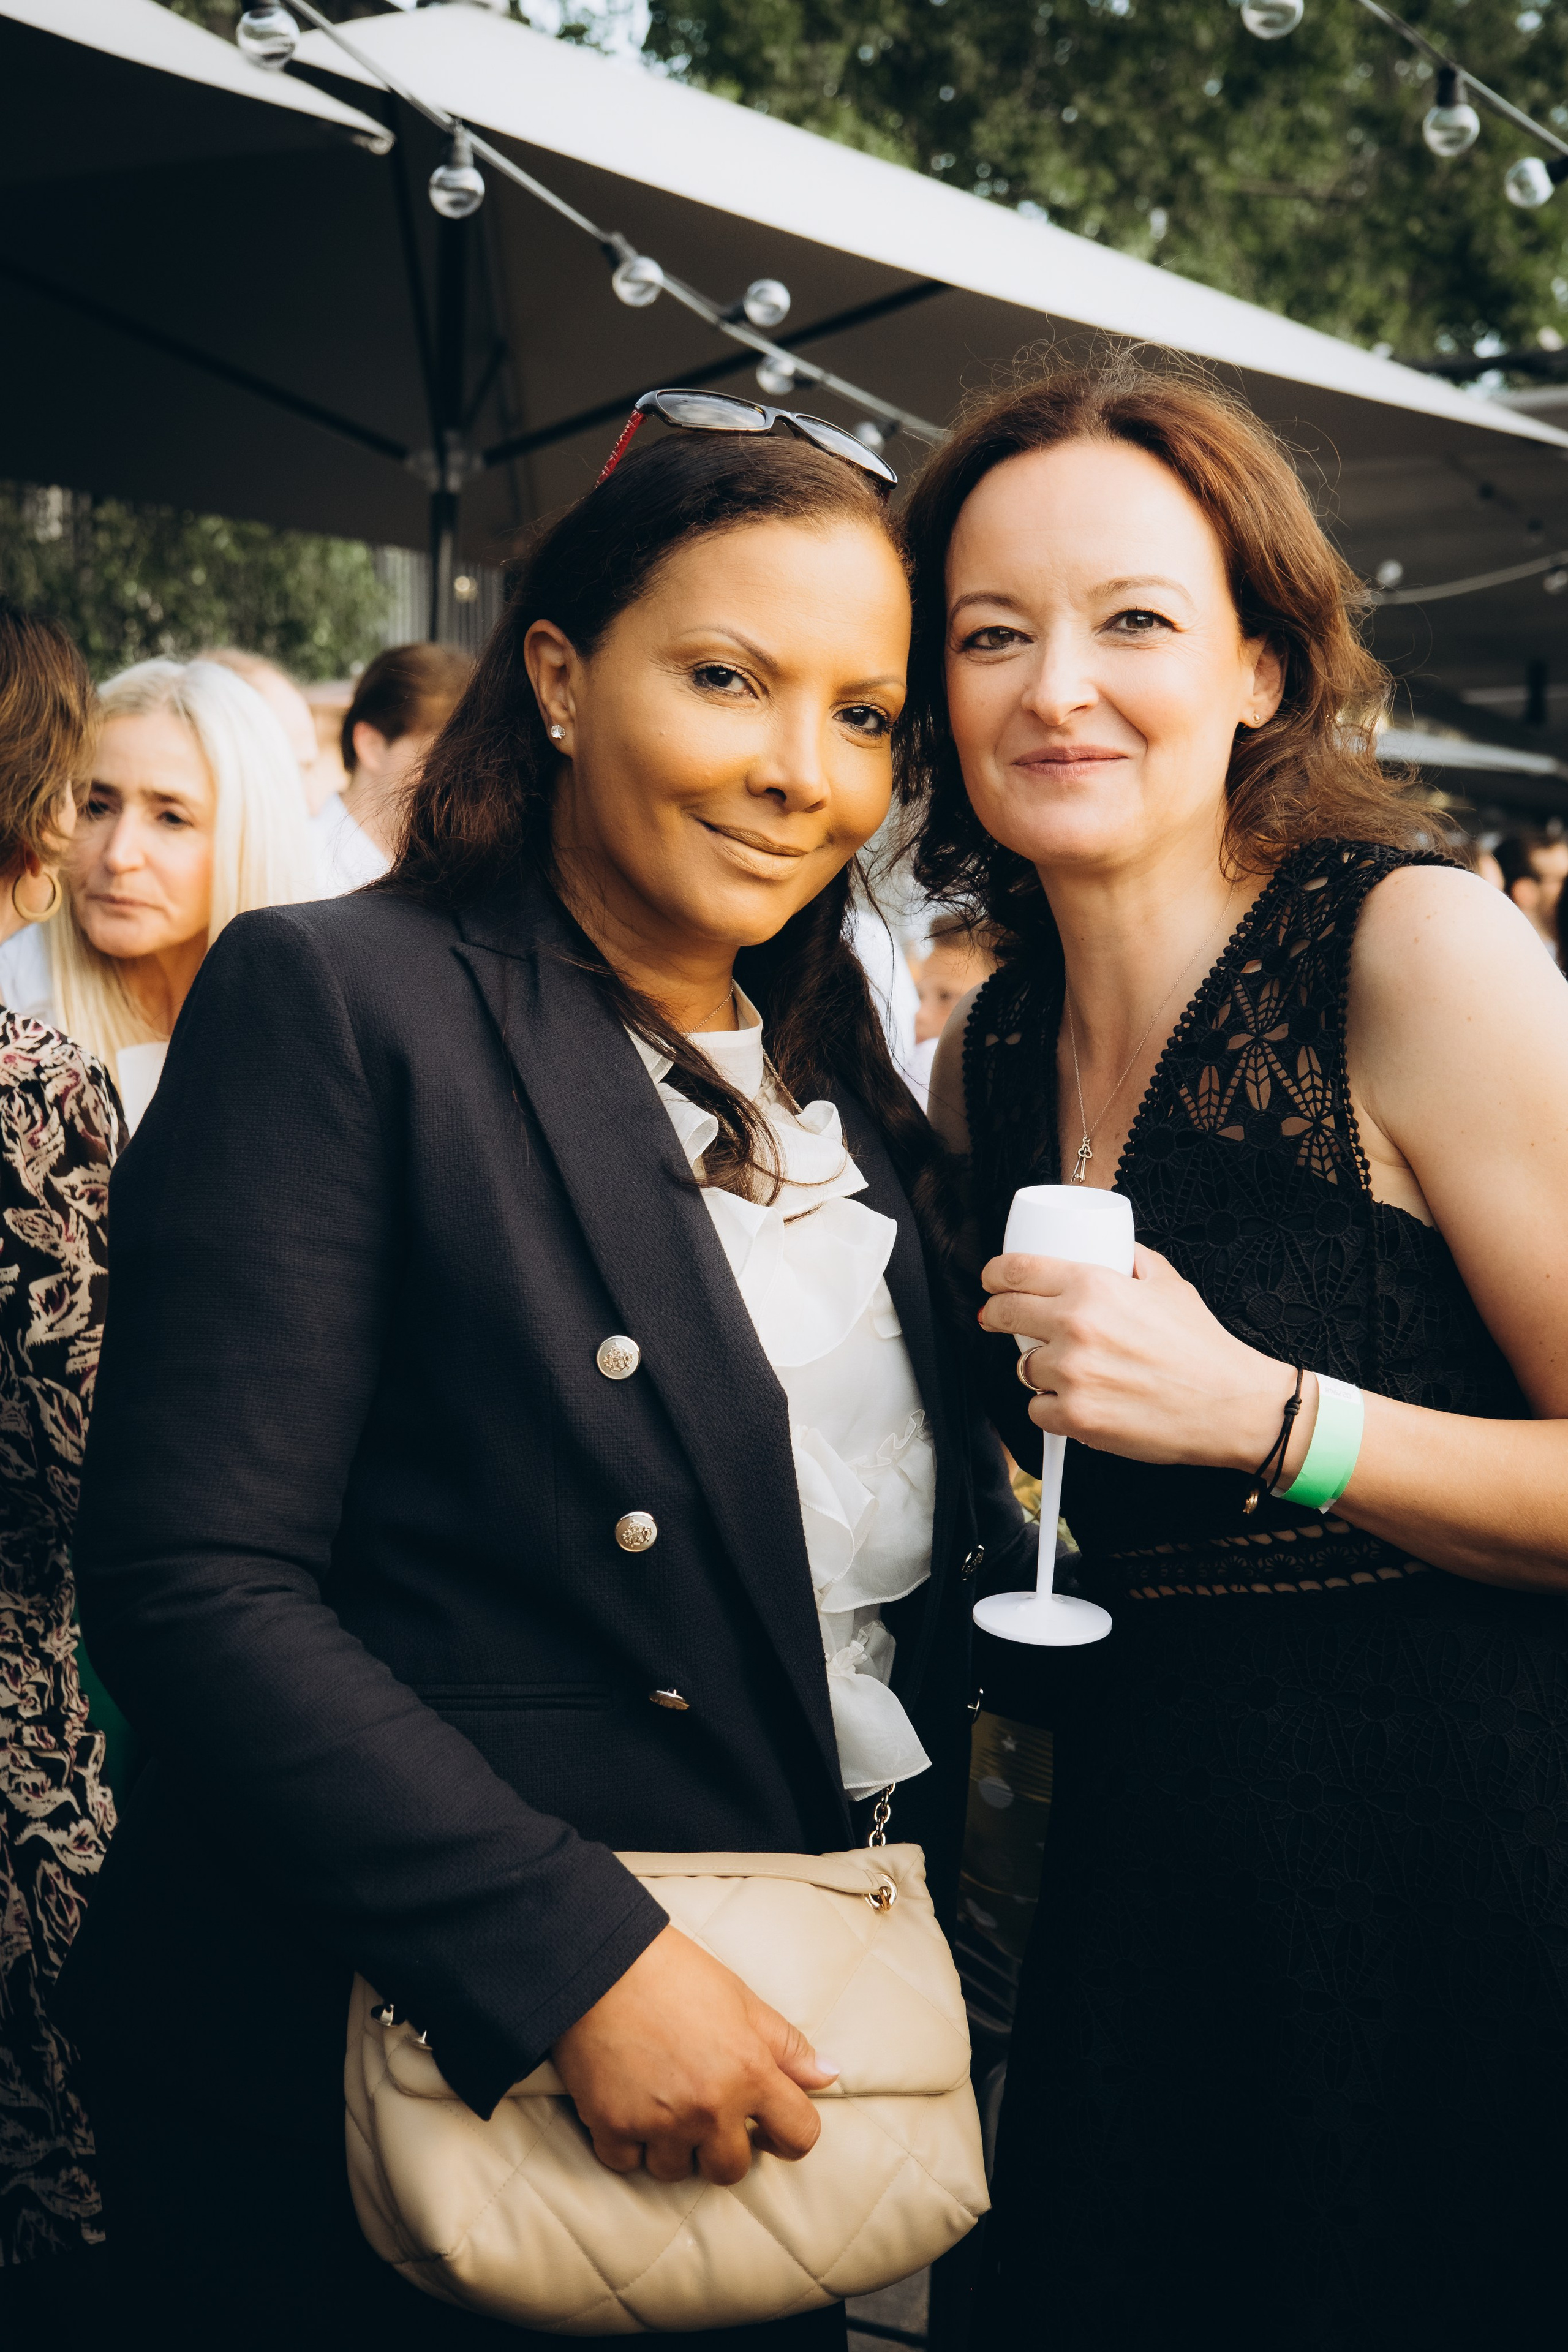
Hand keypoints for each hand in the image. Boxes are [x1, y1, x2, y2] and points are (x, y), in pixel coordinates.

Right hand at [550, 1924, 836, 2185]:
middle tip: (704, 2113)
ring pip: (675, 2171)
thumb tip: (829, 2076)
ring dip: (671, 2146)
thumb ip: (786, 2046)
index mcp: (750, 2073)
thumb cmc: (675, 1974)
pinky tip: (625, 2105)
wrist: (599, 1962)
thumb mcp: (742, 2001)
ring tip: (660, 2102)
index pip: (799, 2135)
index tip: (770, 2128)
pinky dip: (626, 2142)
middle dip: (722, 2148)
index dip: (790, 2135)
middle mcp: (709, 2108)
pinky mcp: (612, 2125)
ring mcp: (659, 2122)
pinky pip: (626, 2162)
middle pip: (731, 2169)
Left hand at [980, 1243, 1298, 1473]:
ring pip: (1023, 1366)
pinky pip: (1037, 1409)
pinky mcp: (1075, 1416)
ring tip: (1073, 1370)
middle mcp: (1075, 1326)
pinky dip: (1052, 1408)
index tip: (991, 1280)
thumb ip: (1130, 1260)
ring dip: (1039, 1367)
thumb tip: (1109, 1248)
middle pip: (1004, 1313)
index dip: (995, 1274)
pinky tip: (1080, 1402)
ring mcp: (1072, 1374)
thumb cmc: (1202, 1347)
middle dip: (998, 1315)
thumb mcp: (1168, 1282)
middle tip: (1001, 1320)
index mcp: (1093, 1286)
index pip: (1017, 1271)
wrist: (1229, 1404)